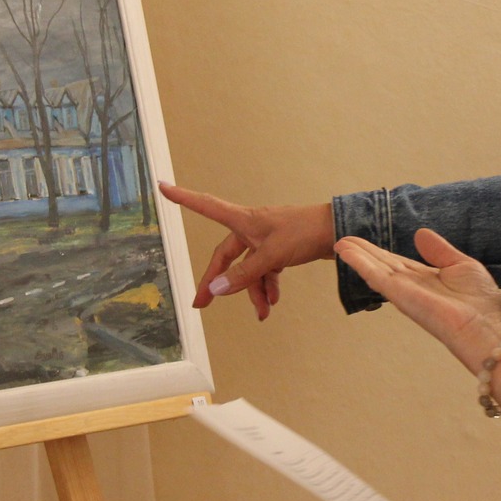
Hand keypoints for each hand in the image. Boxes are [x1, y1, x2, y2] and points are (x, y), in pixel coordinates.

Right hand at [157, 182, 335, 319]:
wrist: (339, 232)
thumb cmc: (304, 233)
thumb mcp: (271, 256)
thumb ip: (244, 274)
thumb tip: (217, 289)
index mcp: (243, 221)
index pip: (205, 206)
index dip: (183, 197)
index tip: (162, 186)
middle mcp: (251, 228)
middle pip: (226, 255)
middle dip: (217, 281)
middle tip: (202, 304)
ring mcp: (266, 239)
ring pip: (249, 268)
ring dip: (252, 291)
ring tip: (262, 313)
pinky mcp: (280, 249)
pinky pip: (266, 270)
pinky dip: (268, 286)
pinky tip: (273, 302)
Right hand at [333, 228, 500, 369]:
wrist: (484, 329)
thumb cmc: (480, 304)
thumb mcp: (463, 266)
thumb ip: (440, 251)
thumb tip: (420, 233)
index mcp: (425, 279)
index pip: (396, 262)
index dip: (379, 252)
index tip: (363, 242)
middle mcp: (411, 286)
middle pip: (381, 264)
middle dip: (362, 252)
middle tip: (341, 239)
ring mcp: (403, 291)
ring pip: (375, 269)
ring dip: (356, 256)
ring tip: (338, 243)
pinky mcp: (400, 295)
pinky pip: (376, 275)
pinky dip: (360, 262)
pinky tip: (346, 252)